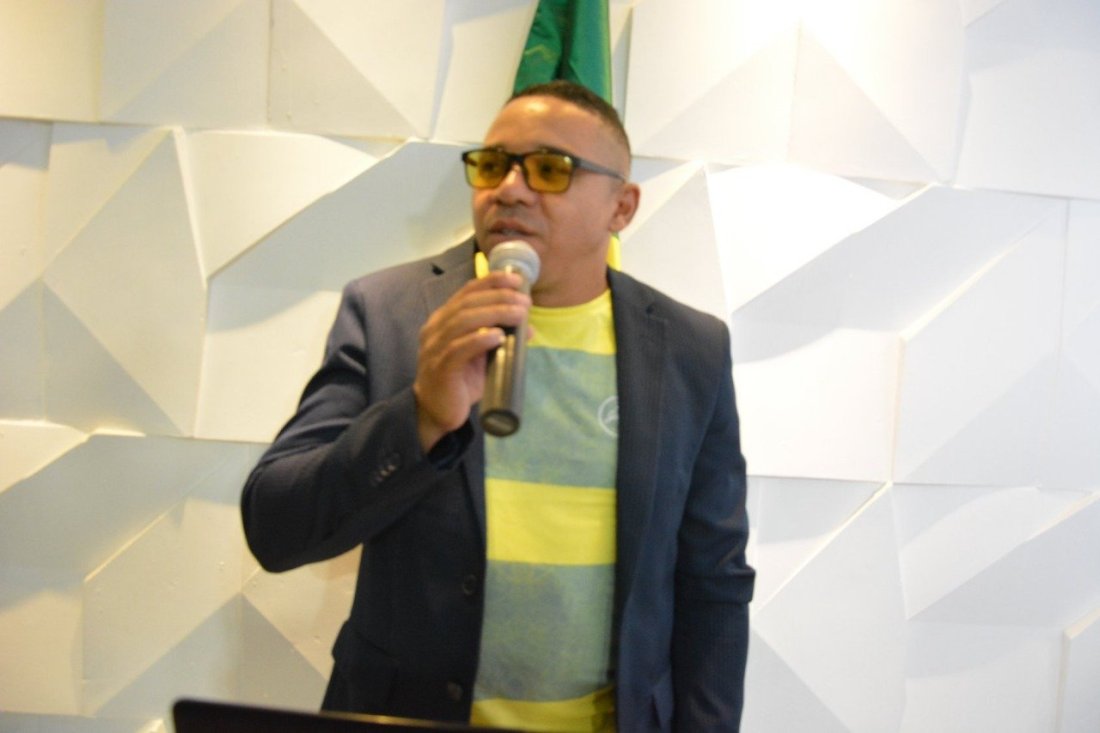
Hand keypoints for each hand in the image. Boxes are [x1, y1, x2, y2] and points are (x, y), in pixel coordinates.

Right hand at [413, 271, 529, 451]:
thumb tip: (529, 327)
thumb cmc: (460, 379)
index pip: (467, 293)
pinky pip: (458, 350)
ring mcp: (435, 348)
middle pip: (467, 304)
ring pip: (463, 322)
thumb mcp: (483, 355)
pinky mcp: (440, 369)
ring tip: (518, 315)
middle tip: (524, 302)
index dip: (491, 282)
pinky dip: (479, 340)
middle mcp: (435, 329)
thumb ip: (500, 338)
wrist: (438, 412)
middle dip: (498, 298)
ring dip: (494, 314)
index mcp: (444, 319)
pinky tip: (497, 336)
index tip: (516, 280)